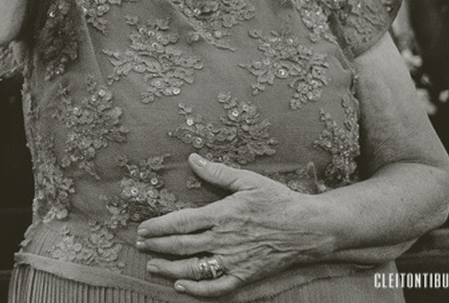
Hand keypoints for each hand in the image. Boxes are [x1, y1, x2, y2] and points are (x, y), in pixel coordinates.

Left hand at [135, 154, 329, 296]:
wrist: (309, 228)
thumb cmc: (278, 200)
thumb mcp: (248, 180)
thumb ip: (218, 172)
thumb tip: (192, 159)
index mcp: (222, 214)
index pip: (182, 222)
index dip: (159, 227)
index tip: (143, 228)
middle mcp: (225, 239)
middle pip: (182, 246)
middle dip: (158, 246)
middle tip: (140, 244)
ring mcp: (235, 259)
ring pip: (195, 268)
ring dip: (170, 268)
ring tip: (153, 265)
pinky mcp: (246, 275)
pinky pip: (218, 287)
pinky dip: (198, 290)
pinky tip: (181, 286)